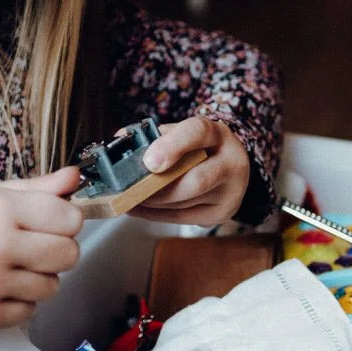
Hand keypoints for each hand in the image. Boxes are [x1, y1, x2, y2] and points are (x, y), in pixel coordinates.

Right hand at [0, 167, 83, 332]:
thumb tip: (74, 178)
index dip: (65, 220)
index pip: (69, 218)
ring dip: (38, 278)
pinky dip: (18, 301)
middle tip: (33, 246)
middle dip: (57, 250)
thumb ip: (33, 188)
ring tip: (8, 267)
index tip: (51, 222)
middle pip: (68, 254)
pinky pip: (29, 311)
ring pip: (52, 286)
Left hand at [129, 116, 250, 226]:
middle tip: (130, 189)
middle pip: (196, 180)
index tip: (149, 162)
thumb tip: (120, 140)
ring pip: (186, 202)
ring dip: (152, 203)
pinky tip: (140, 207)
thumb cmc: (198, 148)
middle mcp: (231, 162)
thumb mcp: (181, 134)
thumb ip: (154, 136)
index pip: (197, 133)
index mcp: (218, 134)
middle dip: (158, 188)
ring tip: (129, 197)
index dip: (172, 147)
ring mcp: (230, 191)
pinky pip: (183, 218)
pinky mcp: (222, 213)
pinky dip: (155, 214)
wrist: (228, 167)